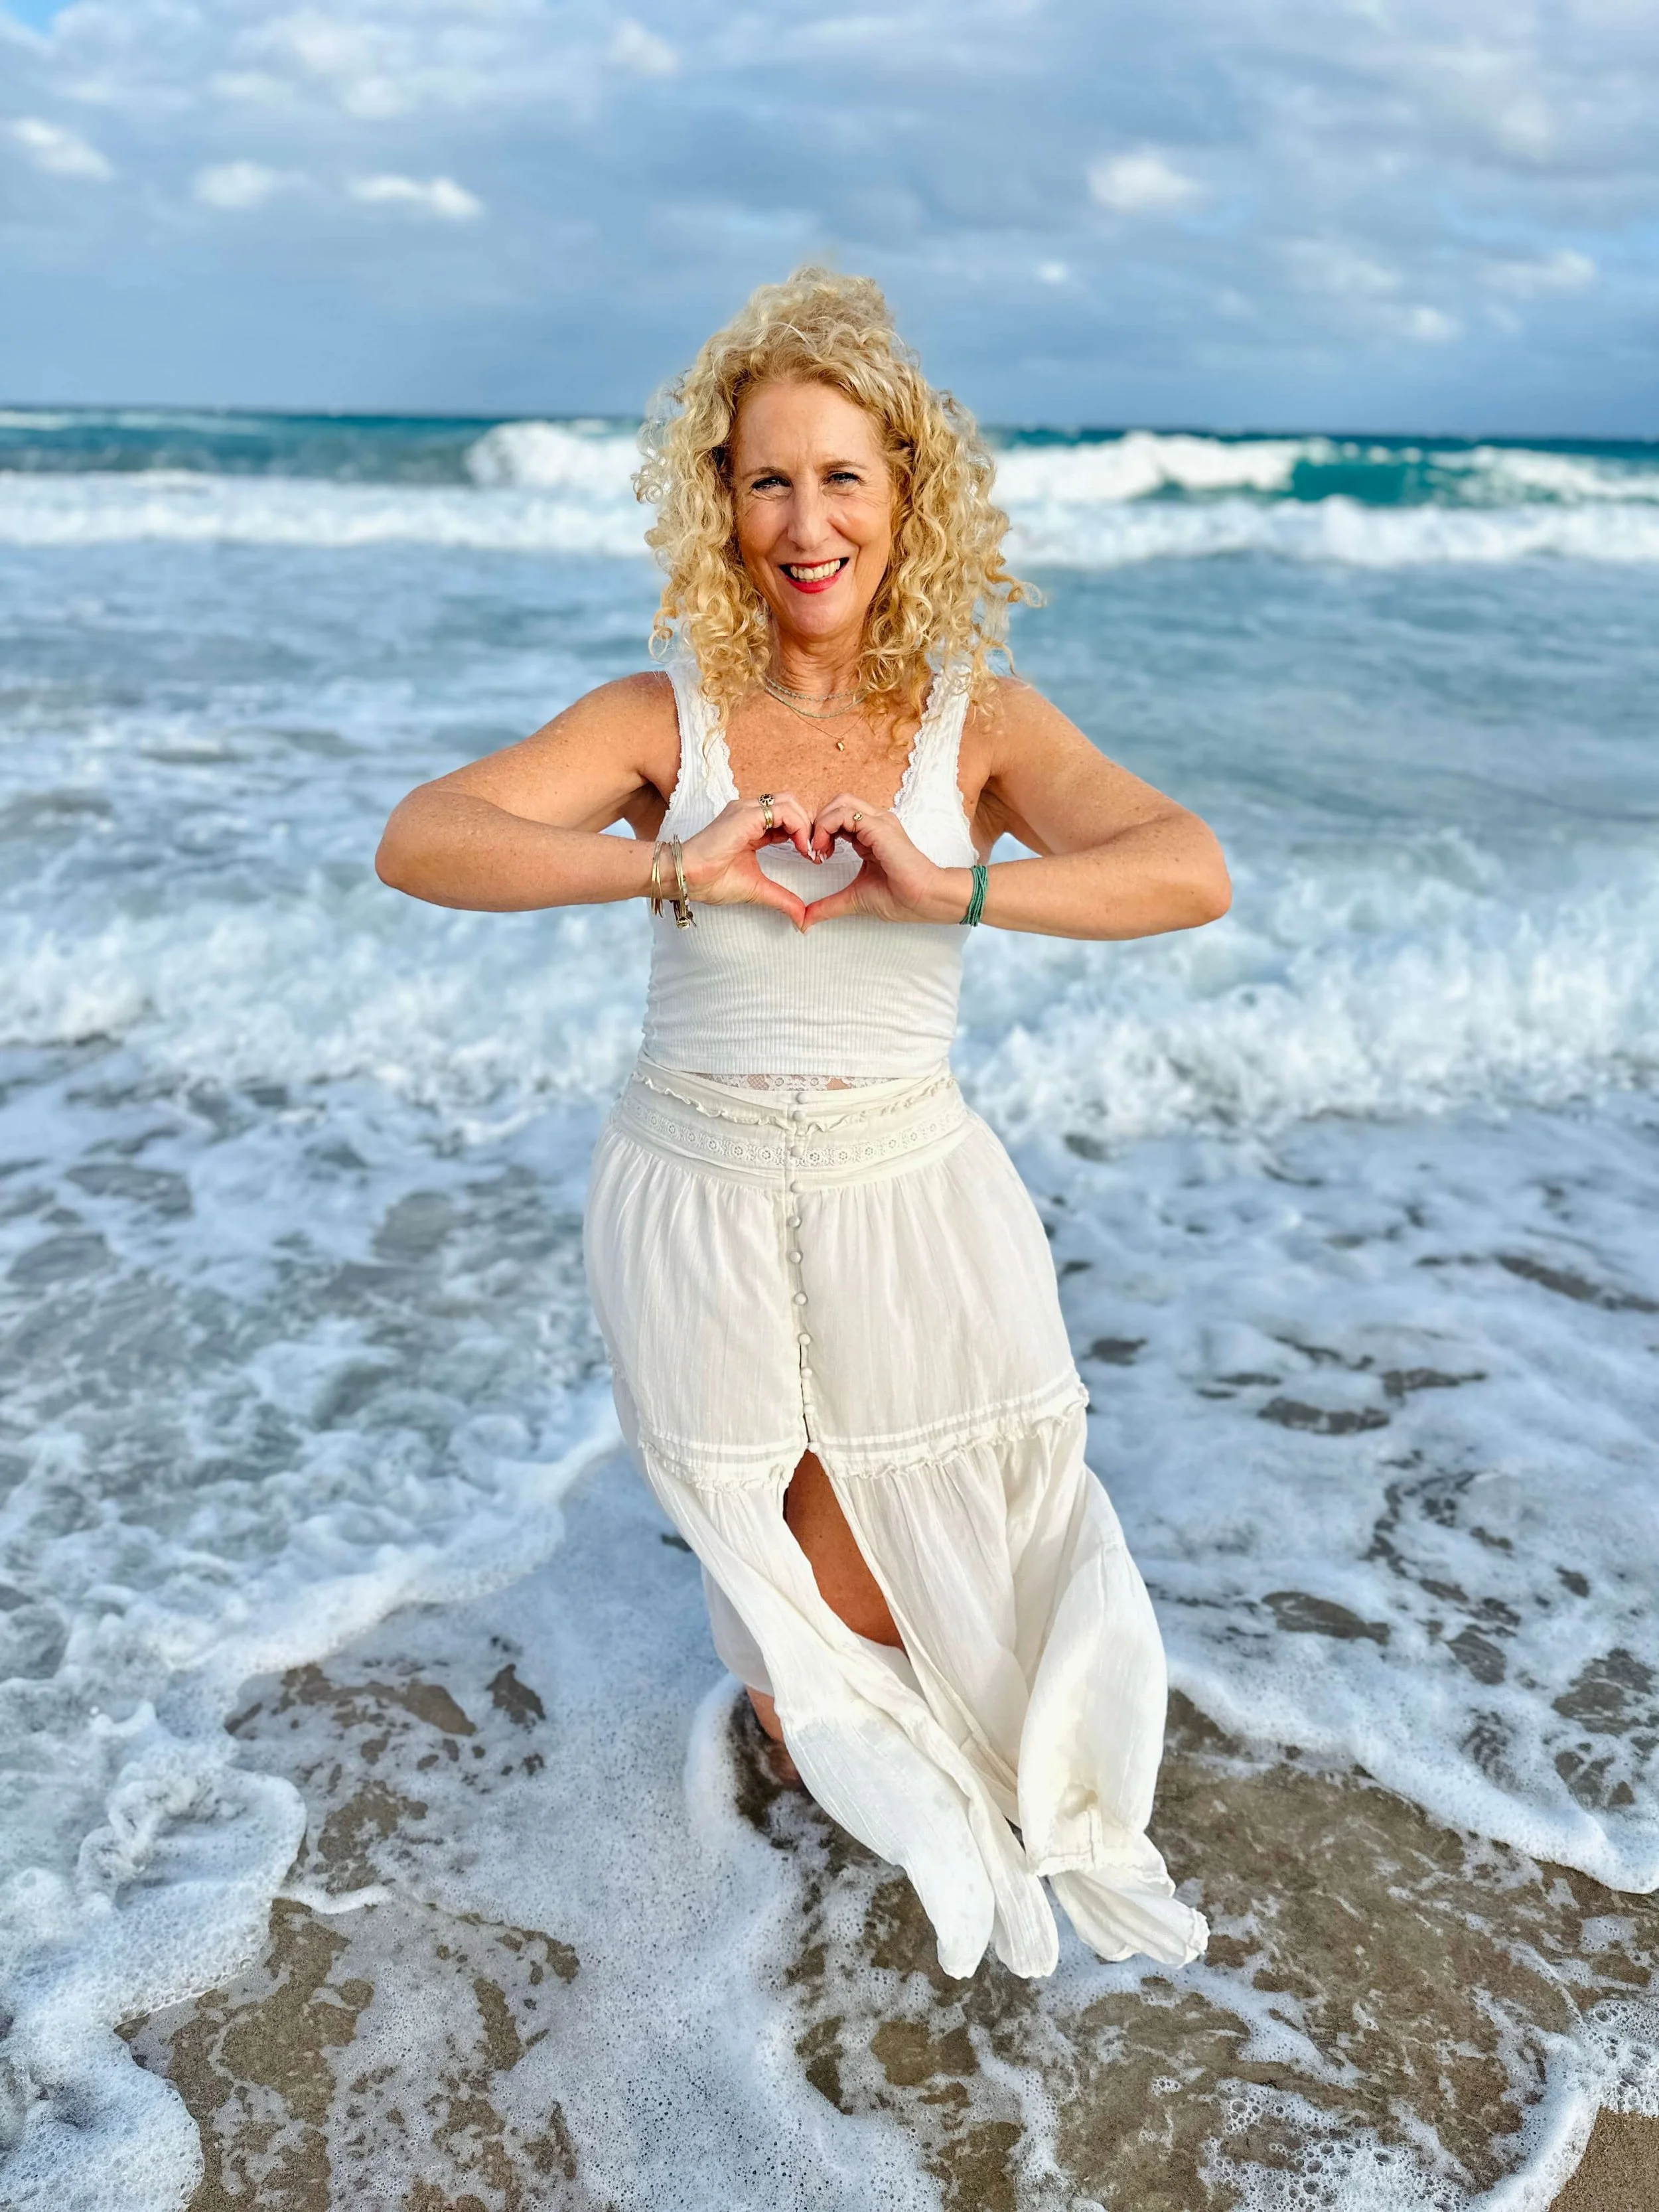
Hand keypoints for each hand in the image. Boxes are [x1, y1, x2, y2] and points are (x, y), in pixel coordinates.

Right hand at [676, 794, 816, 928]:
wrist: (686, 877)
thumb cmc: (711, 881)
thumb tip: (802, 919)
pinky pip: (782, 809)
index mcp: (751, 826)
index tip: (810, 857)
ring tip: (807, 850)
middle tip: (813, 852)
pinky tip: (800, 846)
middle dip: (808, 825)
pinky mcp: (745, 815)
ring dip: (805, 824)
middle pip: (791, 803)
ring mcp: (746, 810)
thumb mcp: (757, 889)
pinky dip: (798, 825)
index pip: (786, 817)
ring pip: (790, 802)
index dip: (803, 833)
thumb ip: (782, 899)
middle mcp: (749, 813)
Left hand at [801, 796, 971, 928]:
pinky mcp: (879, 827)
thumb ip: (829, 905)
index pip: (839, 817)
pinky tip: (825, 851)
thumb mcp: (854, 899)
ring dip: (821, 823)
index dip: (821, 832)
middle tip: (813, 850)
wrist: (926, 900)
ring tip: (818, 850)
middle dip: (818, 822)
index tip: (816, 858)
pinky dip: (827, 827)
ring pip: (839, 803)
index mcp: (871, 835)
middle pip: (837, 803)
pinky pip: (844, 814)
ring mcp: (879, 822)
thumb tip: (806, 920)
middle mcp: (875, 823)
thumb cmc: (901, 898)